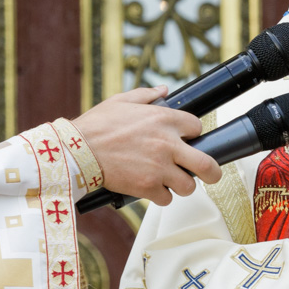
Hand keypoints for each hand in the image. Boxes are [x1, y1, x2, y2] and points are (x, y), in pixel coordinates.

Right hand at [72, 86, 220, 205]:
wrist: (76, 149)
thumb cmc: (97, 124)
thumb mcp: (122, 100)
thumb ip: (147, 94)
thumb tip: (164, 90)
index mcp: (164, 119)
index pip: (198, 127)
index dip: (192, 135)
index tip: (186, 141)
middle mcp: (167, 144)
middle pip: (207, 164)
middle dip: (212, 172)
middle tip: (208, 174)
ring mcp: (159, 168)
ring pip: (188, 186)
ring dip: (181, 185)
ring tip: (169, 180)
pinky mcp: (147, 187)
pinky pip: (166, 198)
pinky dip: (160, 196)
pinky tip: (151, 188)